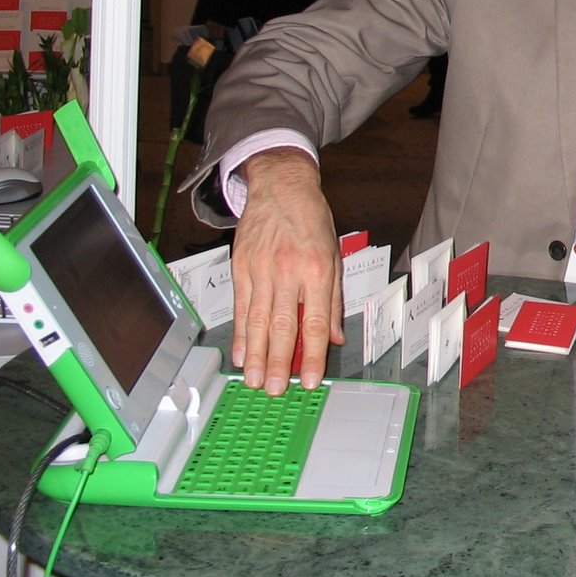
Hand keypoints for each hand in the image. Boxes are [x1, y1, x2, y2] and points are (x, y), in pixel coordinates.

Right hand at [232, 148, 343, 393]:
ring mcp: (261, 270)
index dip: (314, 355)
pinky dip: (241, 333)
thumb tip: (335, 337)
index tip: (311, 380)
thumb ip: (333, 300)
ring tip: (255, 380)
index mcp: (318, 269)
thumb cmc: (311, 219)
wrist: (281, 187)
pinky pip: (241, 307)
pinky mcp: (241, 268)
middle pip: (283, 326)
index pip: (316, 322)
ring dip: (256, 355)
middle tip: (276, 389)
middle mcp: (289, 271)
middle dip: (279, 362)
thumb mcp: (334, 254)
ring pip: (258, 321)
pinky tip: (240, 354)